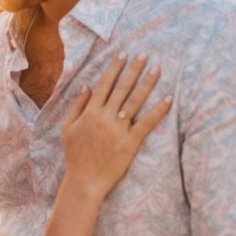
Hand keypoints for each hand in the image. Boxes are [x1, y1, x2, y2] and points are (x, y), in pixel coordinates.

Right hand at [61, 53, 170, 197]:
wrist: (84, 181)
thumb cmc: (75, 155)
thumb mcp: (68, 127)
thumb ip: (76, 105)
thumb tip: (87, 86)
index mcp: (90, 112)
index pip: (104, 84)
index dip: (114, 68)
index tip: (123, 53)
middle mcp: (105, 117)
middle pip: (122, 88)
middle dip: (133, 69)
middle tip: (144, 54)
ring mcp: (119, 130)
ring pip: (135, 101)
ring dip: (147, 84)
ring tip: (157, 69)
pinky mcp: (131, 143)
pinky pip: (146, 123)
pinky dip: (158, 111)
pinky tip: (168, 99)